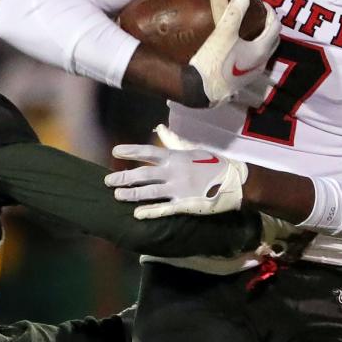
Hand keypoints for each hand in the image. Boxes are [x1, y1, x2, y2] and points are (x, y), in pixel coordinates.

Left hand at [106, 124, 248, 218]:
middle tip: (107, 180)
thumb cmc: (213, 164)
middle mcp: (174, 172)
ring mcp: (178, 190)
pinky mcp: (185, 205)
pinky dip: (149, 211)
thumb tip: (159, 128)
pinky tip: (136, 214)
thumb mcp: (193, 150)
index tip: (115, 152)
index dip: (131, 151)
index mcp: (175, 158)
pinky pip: (164, 209)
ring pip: (149, 192)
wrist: (234, 182)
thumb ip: (173, 141)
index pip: (148, 152)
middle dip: (123, 177)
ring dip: (131, 194)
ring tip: (117, 195)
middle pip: (143, 174)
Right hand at [183, 0, 279, 107]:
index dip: (271, 12)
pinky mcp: (243, 80)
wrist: (201, 89)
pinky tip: (239, 46)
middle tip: (260, 15)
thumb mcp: (223, 34)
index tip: (262, 4)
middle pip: (274, 40)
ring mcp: (253, 73)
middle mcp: (261, 63)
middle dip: (270, 26)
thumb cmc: (213, 62)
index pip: (275, 27)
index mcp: (260, 51)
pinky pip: (254, 60)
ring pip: (265, 52)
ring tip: (250, 29)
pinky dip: (253, 49)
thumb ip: (235, 13)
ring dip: (262, 38)